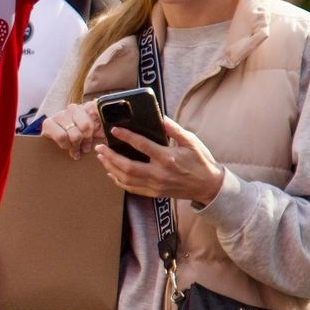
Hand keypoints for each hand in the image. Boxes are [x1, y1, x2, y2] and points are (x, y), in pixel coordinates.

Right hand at [41, 101, 102, 157]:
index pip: (95, 118)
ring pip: (73, 134)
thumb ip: (106, 126)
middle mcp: (73, 108)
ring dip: (75, 145)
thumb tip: (116, 124)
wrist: (57, 145)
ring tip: (75, 149)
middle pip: (86, 127)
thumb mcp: (97, 133)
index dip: (93, 134)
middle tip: (83, 148)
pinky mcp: (48, 123)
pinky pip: (61, 137)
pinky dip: (65, 145)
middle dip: (85, 141)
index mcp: (87, 107)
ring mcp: (60, 114)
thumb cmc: (81, 139)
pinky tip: (66, 146)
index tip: (90, 142)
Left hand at [97, 115, 227, 204]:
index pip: (141, 145)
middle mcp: (159, 173)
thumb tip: (159, 116)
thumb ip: (173, 129)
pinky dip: (118, 180)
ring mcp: (155, 185)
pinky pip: (131, 188)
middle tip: (100, 147)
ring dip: (110, 168)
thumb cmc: (200, 161)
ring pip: (126, 179)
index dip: (126, 136)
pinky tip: (111, 172)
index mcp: (168, 157)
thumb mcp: (190, 141)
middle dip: (110, 156)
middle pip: (127, 166)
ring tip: (101, 157)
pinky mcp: (154, 193)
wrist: (209, 186)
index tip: (115, 130)